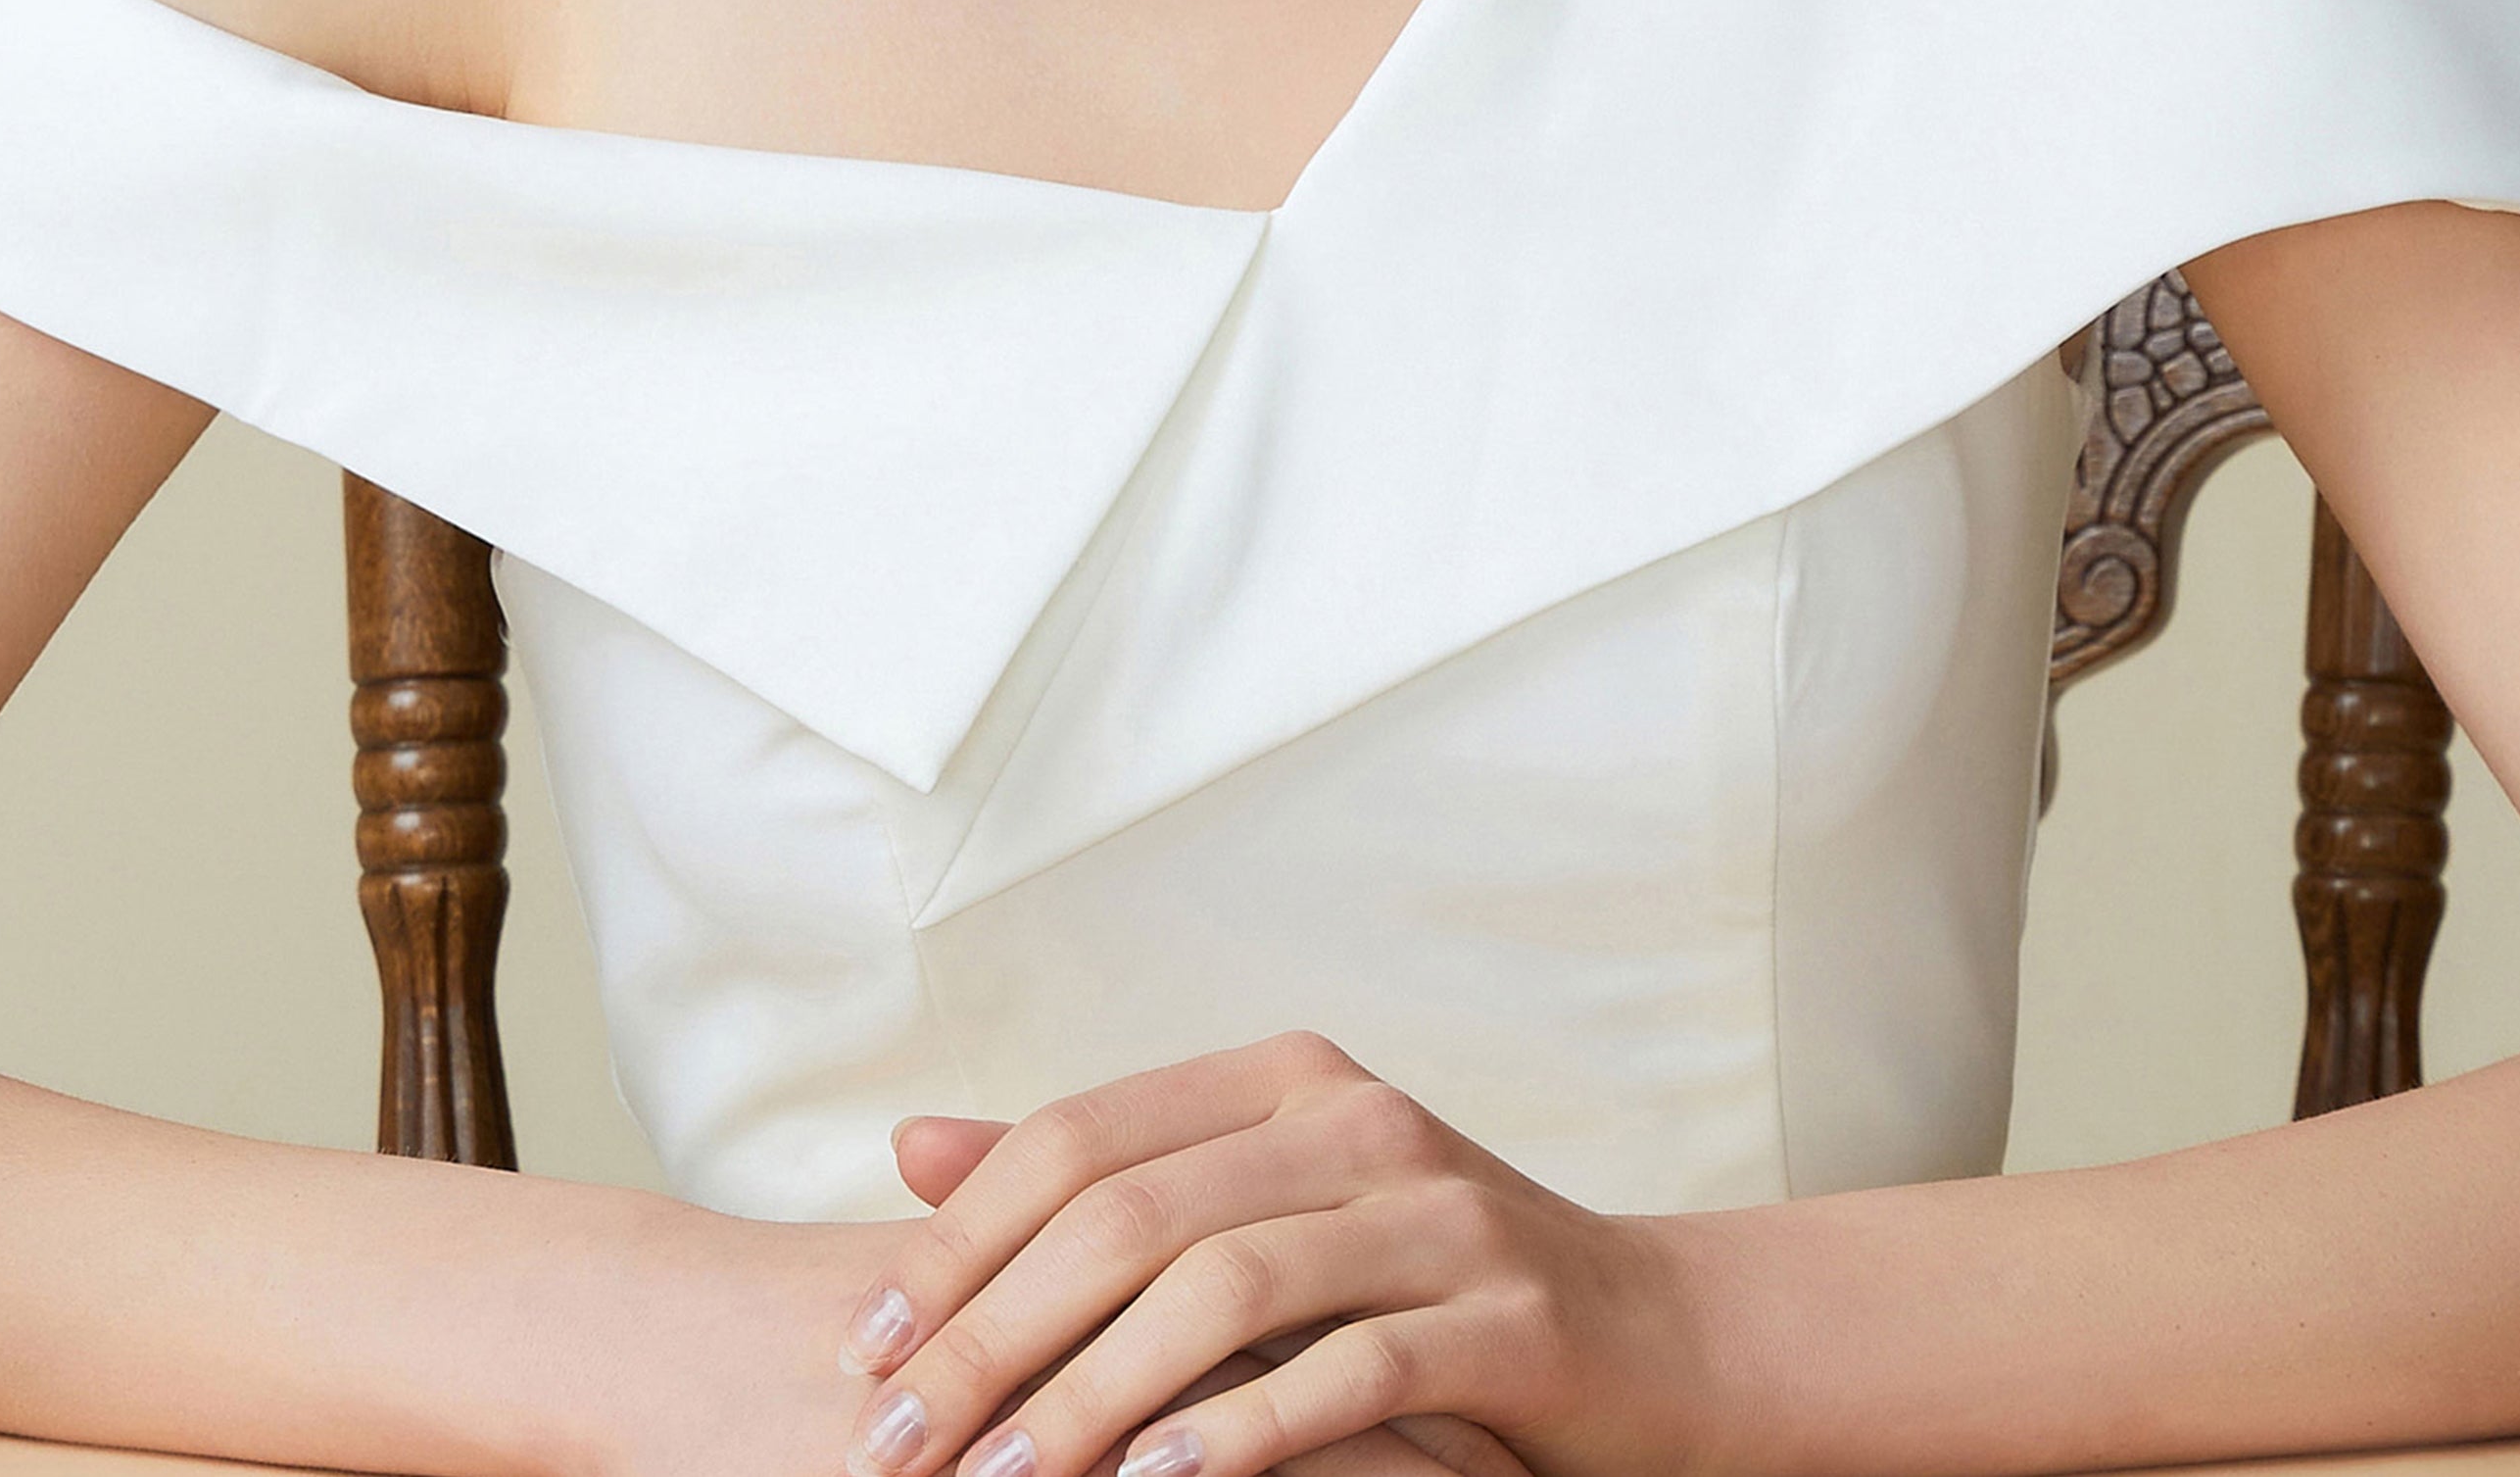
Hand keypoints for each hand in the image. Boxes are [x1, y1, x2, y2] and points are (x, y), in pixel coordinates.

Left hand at [828, 1033, 1704, 1476]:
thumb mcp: (1267, 1208)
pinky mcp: (1506, 1315)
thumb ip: (1105, 1179)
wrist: (1658, 1339)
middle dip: (992, 1336)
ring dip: (1090, 1399)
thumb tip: (909, 1144)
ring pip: (1224, 1289)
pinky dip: (1240, 1437)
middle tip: (893, 1445)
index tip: (861, 1350)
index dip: (959, 1240)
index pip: (1082, 1136)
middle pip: (1131, 1213)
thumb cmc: (1429, 1288)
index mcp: (1286, 1079)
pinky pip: (1349, 1372)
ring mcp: (1440, 1211)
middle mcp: (1357, 1119)